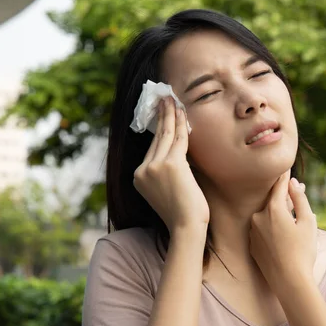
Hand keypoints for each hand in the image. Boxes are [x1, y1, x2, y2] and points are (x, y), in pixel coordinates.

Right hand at [133, 98, 209, 233]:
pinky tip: (182, 112)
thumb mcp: (167, 190)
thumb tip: (178, 154)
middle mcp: (143, 170)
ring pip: (166, 134)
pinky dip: (181, 124)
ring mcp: (155, 166)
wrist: (186, 227)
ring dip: (170, 114)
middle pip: (156, 137)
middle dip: (161, 116)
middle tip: (164, 98)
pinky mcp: (171, 164)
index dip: (158, 129)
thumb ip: (166, 173)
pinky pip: (179, 139)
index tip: (162, 114)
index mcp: (139, 177)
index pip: (151, 148)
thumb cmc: (183, 214)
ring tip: (172, 99)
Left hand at [249, 171, 317, 292]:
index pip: (278, 186)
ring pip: (267, 216)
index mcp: (273, 209)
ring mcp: (253, 232)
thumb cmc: (303, 251)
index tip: (286, 168)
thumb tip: (293, 183)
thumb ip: (299, 198)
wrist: (290, 281)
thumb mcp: (308, 221)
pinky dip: (272, 227)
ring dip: (279, 213)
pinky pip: (263, 230)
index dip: (284, 176)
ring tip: (294, 217)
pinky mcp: (252, 245)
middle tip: (297, 190)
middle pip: (273, 201)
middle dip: (285, 197)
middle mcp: (258, 217)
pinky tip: (285, 234)